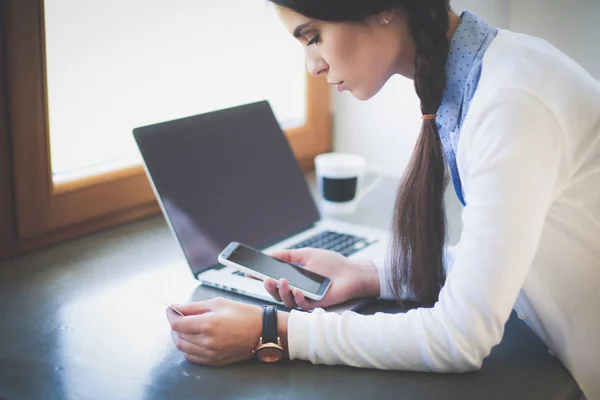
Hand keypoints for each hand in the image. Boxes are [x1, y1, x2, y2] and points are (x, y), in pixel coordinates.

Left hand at [166, 297, 261, 365]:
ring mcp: (211, 353)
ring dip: (179, 337)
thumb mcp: (219, 303)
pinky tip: (193, 339)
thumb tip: (176, 307)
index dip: (171, 316)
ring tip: (185, 328)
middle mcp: (207, 341)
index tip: (170, 309)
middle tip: (178, 317)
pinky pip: (192, 357)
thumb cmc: (244, 315)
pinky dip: (188, 348)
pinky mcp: (215, 360)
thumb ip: (194, 306)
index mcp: (208, 323)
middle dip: (174, 325)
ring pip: (183, 348)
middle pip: (178, 336)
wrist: (263, 331)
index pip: (177, 324)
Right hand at [264, 248, 379, 309]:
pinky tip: (298, 290)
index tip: (247, 273)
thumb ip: (285, 255)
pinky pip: (300, 305)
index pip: (272, 279)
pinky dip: (297, 297)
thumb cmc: (330, 263)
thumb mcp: (305, 254)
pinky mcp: (314, 306)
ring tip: (283, 281)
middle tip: (265, 279)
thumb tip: (266, 254)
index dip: (259, 277)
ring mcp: (304, 298)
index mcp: (292, 277)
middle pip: (275, 292)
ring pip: (285, 300)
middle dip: (268, 287)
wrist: (351, 273)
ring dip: (282, 292)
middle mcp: (295, 289)